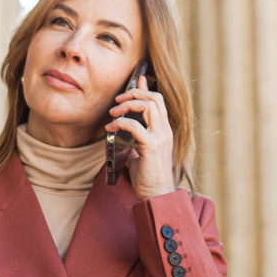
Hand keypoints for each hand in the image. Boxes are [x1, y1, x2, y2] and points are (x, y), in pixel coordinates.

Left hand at [106, 72, 175, 199]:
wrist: (157, 196)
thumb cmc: (148, 177)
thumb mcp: (141, 151)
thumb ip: (137, 137)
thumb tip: (125, 127)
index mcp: (164, 131)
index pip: (158, 100)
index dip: (146, 87)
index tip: (136, 80)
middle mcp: (165, 131)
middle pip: (154, 98)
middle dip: (134, 92)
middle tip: (117, 100)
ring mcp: (160, 138)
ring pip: (148, 106)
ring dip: (127, 105)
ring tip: (113, 113)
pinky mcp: (152, 147)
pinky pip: (135, 126)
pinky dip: (120, 123)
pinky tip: (111, 128)